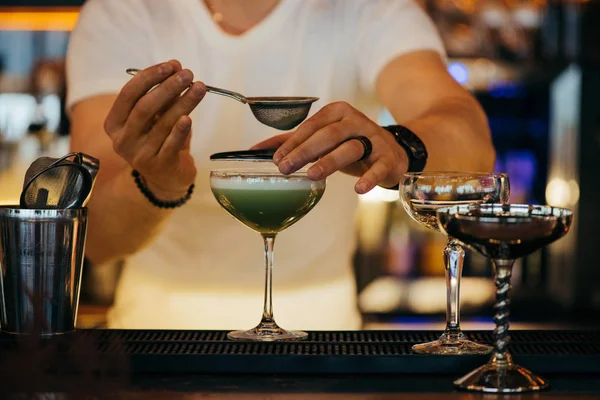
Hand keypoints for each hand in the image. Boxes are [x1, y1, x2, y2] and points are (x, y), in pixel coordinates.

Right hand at [104, 60, 206, 199]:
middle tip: (187, 74)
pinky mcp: (158, 166)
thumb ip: (163, 96)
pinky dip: (180, 131)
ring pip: (162, 124)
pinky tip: (189, 118)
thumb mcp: (156, 118)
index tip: (171, 65)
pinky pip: (170, 145)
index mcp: (115, 123)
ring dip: (183, 103)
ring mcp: (139, 155)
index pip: (128, 94)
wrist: (166, 177)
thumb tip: (176, 69)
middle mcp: (122, 140)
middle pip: (144, 108)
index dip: (149, 77)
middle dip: (167, 88)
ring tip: (200, 88)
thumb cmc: (159, 140)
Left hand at [251, 101, 407, 193]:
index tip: (277, 159)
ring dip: (330, 161)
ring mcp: (374, 139)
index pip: (311, 126)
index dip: (293, 142)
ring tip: (313, 176)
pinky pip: (378, 167)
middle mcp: (355, 121)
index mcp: (337, 112)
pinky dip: (369, 177)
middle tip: (286, 168)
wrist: (393, 152)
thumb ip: (293, 142)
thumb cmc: (350, 144)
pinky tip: (358, 189)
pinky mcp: (387, 158)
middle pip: (328, 134)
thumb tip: (256, 149)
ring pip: (350, 148)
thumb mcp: (323, 139)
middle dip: (305, 151)